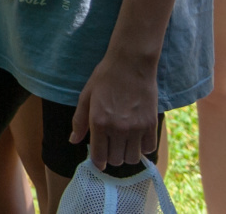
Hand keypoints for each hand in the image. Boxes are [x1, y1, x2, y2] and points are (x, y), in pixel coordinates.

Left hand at [70, 50, 160, 170]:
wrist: (131, 63)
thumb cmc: (105, 77)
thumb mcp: (86, 96)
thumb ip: (79, 121)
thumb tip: (74, 141)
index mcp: (98, 122)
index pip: (99, 156)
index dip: (98, 162)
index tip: (99, 160)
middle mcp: (118, 128)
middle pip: (116, 160)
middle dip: (111, 157)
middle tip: (110, 146)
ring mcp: (136, 128)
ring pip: (132, 158)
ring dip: (127, 154)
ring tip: (123, 143)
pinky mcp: (151, 124)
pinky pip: (149, 149)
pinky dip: (143, 147)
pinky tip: (137, 137)